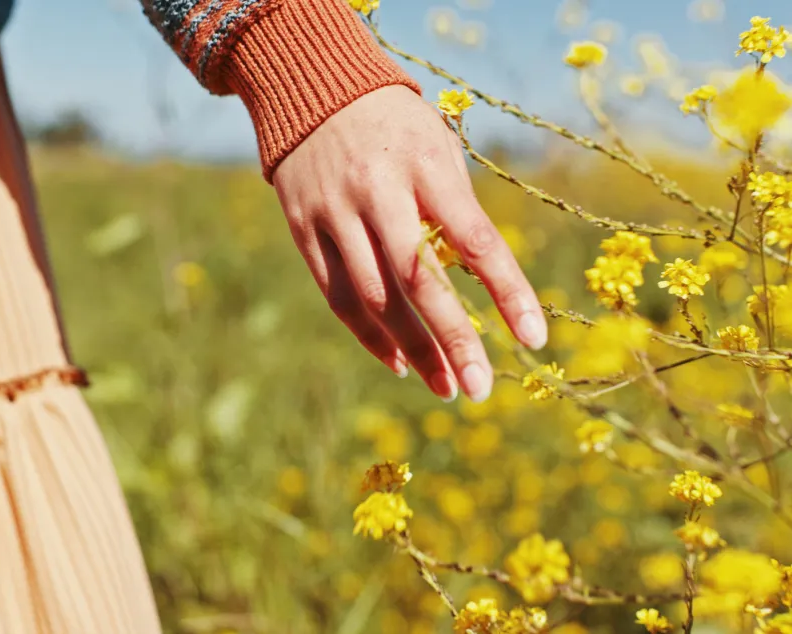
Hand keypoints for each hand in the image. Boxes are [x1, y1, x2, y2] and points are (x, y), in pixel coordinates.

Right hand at [273, 85, 545, 401]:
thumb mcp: (437, 147)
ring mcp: (335, 212)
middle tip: (479, 389)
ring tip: (446, 386)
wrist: (311, 89)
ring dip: (413, 349)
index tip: (534, 339)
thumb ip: (455, 210)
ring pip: (375, 297)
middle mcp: (378, 191)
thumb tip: (482, 284)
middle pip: (418, 279)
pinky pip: (339, 296)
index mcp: (426, 165)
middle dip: (452, 339)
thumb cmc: (395, 126)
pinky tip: (400, 362)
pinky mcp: (305, 230)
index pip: (475, 238)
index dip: (506, 292)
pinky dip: (370, 335)